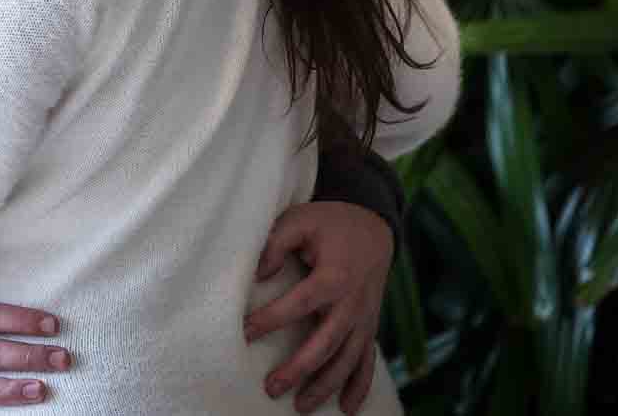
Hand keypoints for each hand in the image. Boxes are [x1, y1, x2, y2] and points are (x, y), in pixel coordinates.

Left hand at [244, 201, 393, 414]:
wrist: (373, 226)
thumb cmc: (329, 223)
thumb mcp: (300, 220)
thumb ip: (276, 243)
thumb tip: (258, 274)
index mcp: (335, 276)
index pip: (299, 303)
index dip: (271, 320)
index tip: (244, 333)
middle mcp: (353, 304)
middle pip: (326, 344)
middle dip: (299, 370)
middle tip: (271, 388)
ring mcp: (365, 319)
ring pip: (347, 360)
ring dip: (326, 386)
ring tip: (300, 406)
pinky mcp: (370, 326)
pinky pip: (368, 361)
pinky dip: (360, 386)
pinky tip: (348, 409)